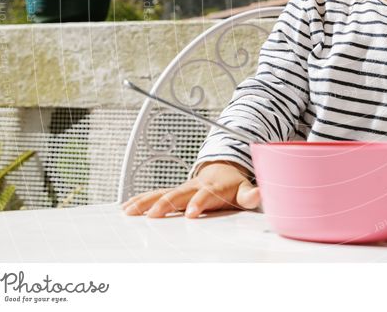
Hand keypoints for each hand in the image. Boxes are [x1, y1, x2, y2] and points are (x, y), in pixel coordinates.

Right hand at [121, 161, 259, 217]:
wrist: (224, 170)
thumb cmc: (233, 185)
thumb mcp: (245, 190)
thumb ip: (251, 195)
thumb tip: (261, 193)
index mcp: (213, 188)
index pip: (205, 195)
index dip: (198, 203)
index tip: (191, 213)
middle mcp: (194, 186)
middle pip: (178, 194)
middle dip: (165, 204)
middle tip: (152, 215)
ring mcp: (182, 188)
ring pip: (162, 193)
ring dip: (146, 202)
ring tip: (130, 211)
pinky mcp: (173, 191)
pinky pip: (154, 195)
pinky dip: (140, 200)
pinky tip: (126, 207)